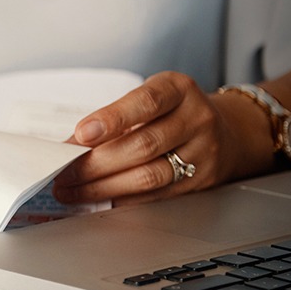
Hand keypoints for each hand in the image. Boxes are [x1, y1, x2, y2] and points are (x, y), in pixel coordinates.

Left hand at [52, 71, 267, 206]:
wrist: (227, 132)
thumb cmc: (172, 112)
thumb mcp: (149, 99)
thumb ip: (113, 118)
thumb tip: (68, 147)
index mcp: (179, 89)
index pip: (146, 102)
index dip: (113, 118)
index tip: (82, 133)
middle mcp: (196, 119)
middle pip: (143, 145)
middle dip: (96, 163)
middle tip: (63, 173)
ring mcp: (202, 153)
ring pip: (149, 176)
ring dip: (103, 188)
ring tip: (72, 191)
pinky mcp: (200, 182)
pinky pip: (155, 196)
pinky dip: (122, 200)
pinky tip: (98, 200)